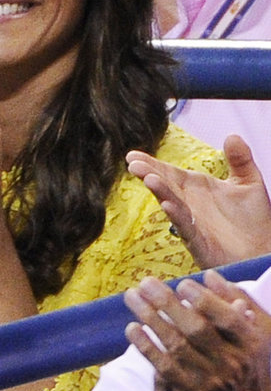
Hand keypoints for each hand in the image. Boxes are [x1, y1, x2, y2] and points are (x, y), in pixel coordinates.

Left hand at [123, 271, 270, 390]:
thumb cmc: (247, 358)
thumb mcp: (257, 330)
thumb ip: (238, 301)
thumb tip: (210, 276)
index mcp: (251, 343)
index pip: (227, 319)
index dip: (205, 300)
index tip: (182, 284)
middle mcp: (232, 362)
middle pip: (196, 329)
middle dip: (168, 302)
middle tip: (146, 282)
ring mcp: (209, 379)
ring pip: (176, 345)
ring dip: (151, 318)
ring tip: (132, 297)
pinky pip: (163, 366)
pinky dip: (146, 346)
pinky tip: (132, 328)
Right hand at [127, 134, 270, 267]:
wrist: (263, 253)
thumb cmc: (254, 222)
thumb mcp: (249, 183)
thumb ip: (240, 159)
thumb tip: (231, 136)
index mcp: (197, 189)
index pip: (170, 173)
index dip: (152, 164)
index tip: (132, 155)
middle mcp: (190, 205)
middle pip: (166, 187)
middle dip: (149, 175)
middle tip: (133, 164)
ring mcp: (193, 224)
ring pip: (173, 206)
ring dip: (161, 193)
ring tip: (150, 179)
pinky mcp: (201, 244)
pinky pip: (186, 228)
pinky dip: (177, 216)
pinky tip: (167, 205)